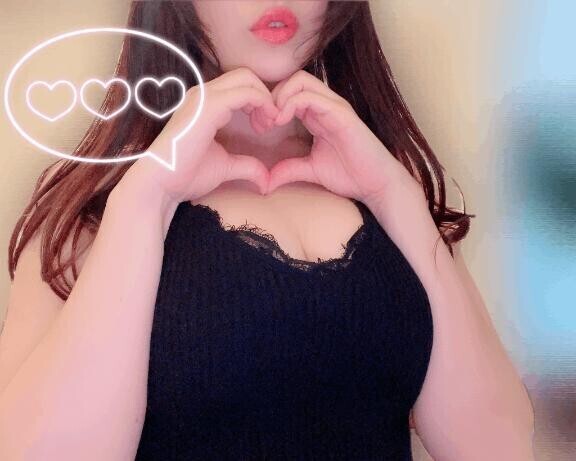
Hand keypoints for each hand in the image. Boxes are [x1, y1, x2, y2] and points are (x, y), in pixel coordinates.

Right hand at [121, 67, 278, 203]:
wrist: (161, 183)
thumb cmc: (185, 175)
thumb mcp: (225, 167)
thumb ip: (246, 166)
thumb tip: (266, 180)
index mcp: (205, 104)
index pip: (240, 86)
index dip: (259, 102)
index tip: (265, 127)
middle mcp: (203, 94)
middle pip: (246, 76)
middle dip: (265, 96)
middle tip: (270, 124)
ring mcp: (204, 97)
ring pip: (246, 79)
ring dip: (265, 99)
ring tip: (267, 125)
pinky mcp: (208, 106)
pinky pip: (245, 92)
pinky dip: (262, 103)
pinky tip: (264, 124)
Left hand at [268, 70, 427, 214]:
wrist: (376, 184)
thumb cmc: (350, 175)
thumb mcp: (310, 171)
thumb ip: (289, 170)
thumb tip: (265, 182)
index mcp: (317, 115)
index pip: (289, 91)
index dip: (270, 103)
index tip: (261, 127)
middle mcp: (325, 106)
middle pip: (292, 79)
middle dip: (272, 96)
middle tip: (263, 121)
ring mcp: (334, 107)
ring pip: (300, 80)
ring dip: (280, 96)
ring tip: (272, 120)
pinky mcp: (341, 113)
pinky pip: (311, 96)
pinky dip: (291, 103)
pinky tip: (282, 121)